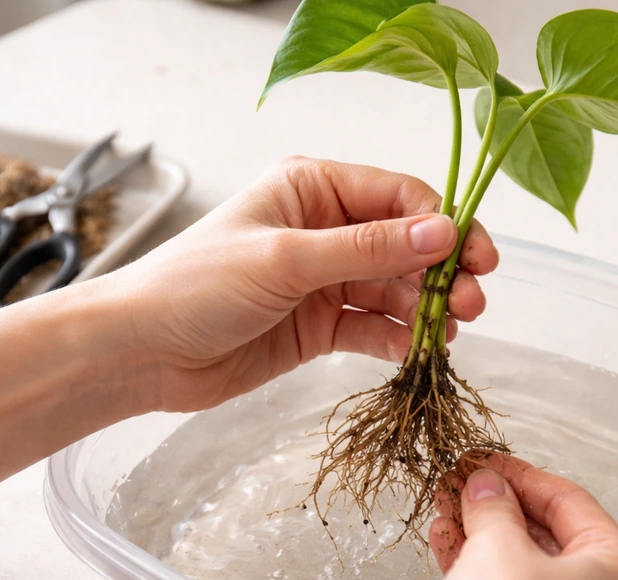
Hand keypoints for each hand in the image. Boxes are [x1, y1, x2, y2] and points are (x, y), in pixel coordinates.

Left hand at [111, 156, 498, 411]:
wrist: (142, 352)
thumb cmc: (195, 285)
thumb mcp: (286, 259)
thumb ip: (366, 249)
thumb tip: (442, 233)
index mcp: (312, 189)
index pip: (396, 196)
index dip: (441, 223)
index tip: (475, 257)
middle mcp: (323, 230)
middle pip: (404, 245)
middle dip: (442, 271)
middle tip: (474, 302)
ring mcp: (322, 281)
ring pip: (393, 289)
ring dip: (426, 308)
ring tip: (451, 330)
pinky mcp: (318, 327)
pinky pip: (371, 328)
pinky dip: (396, 338)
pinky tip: (415, 350)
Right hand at [344, 453, 617, 579]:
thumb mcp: (498, 547)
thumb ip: (493, 505)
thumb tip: (486, 485)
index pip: (571, 501)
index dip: (520, 473)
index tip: (483, 459)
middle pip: (549, 534)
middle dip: (496, 506)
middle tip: (458, 483)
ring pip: (525, 566)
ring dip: (481, 536)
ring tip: (443, 511)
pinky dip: (480, 571)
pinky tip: (446, 546)